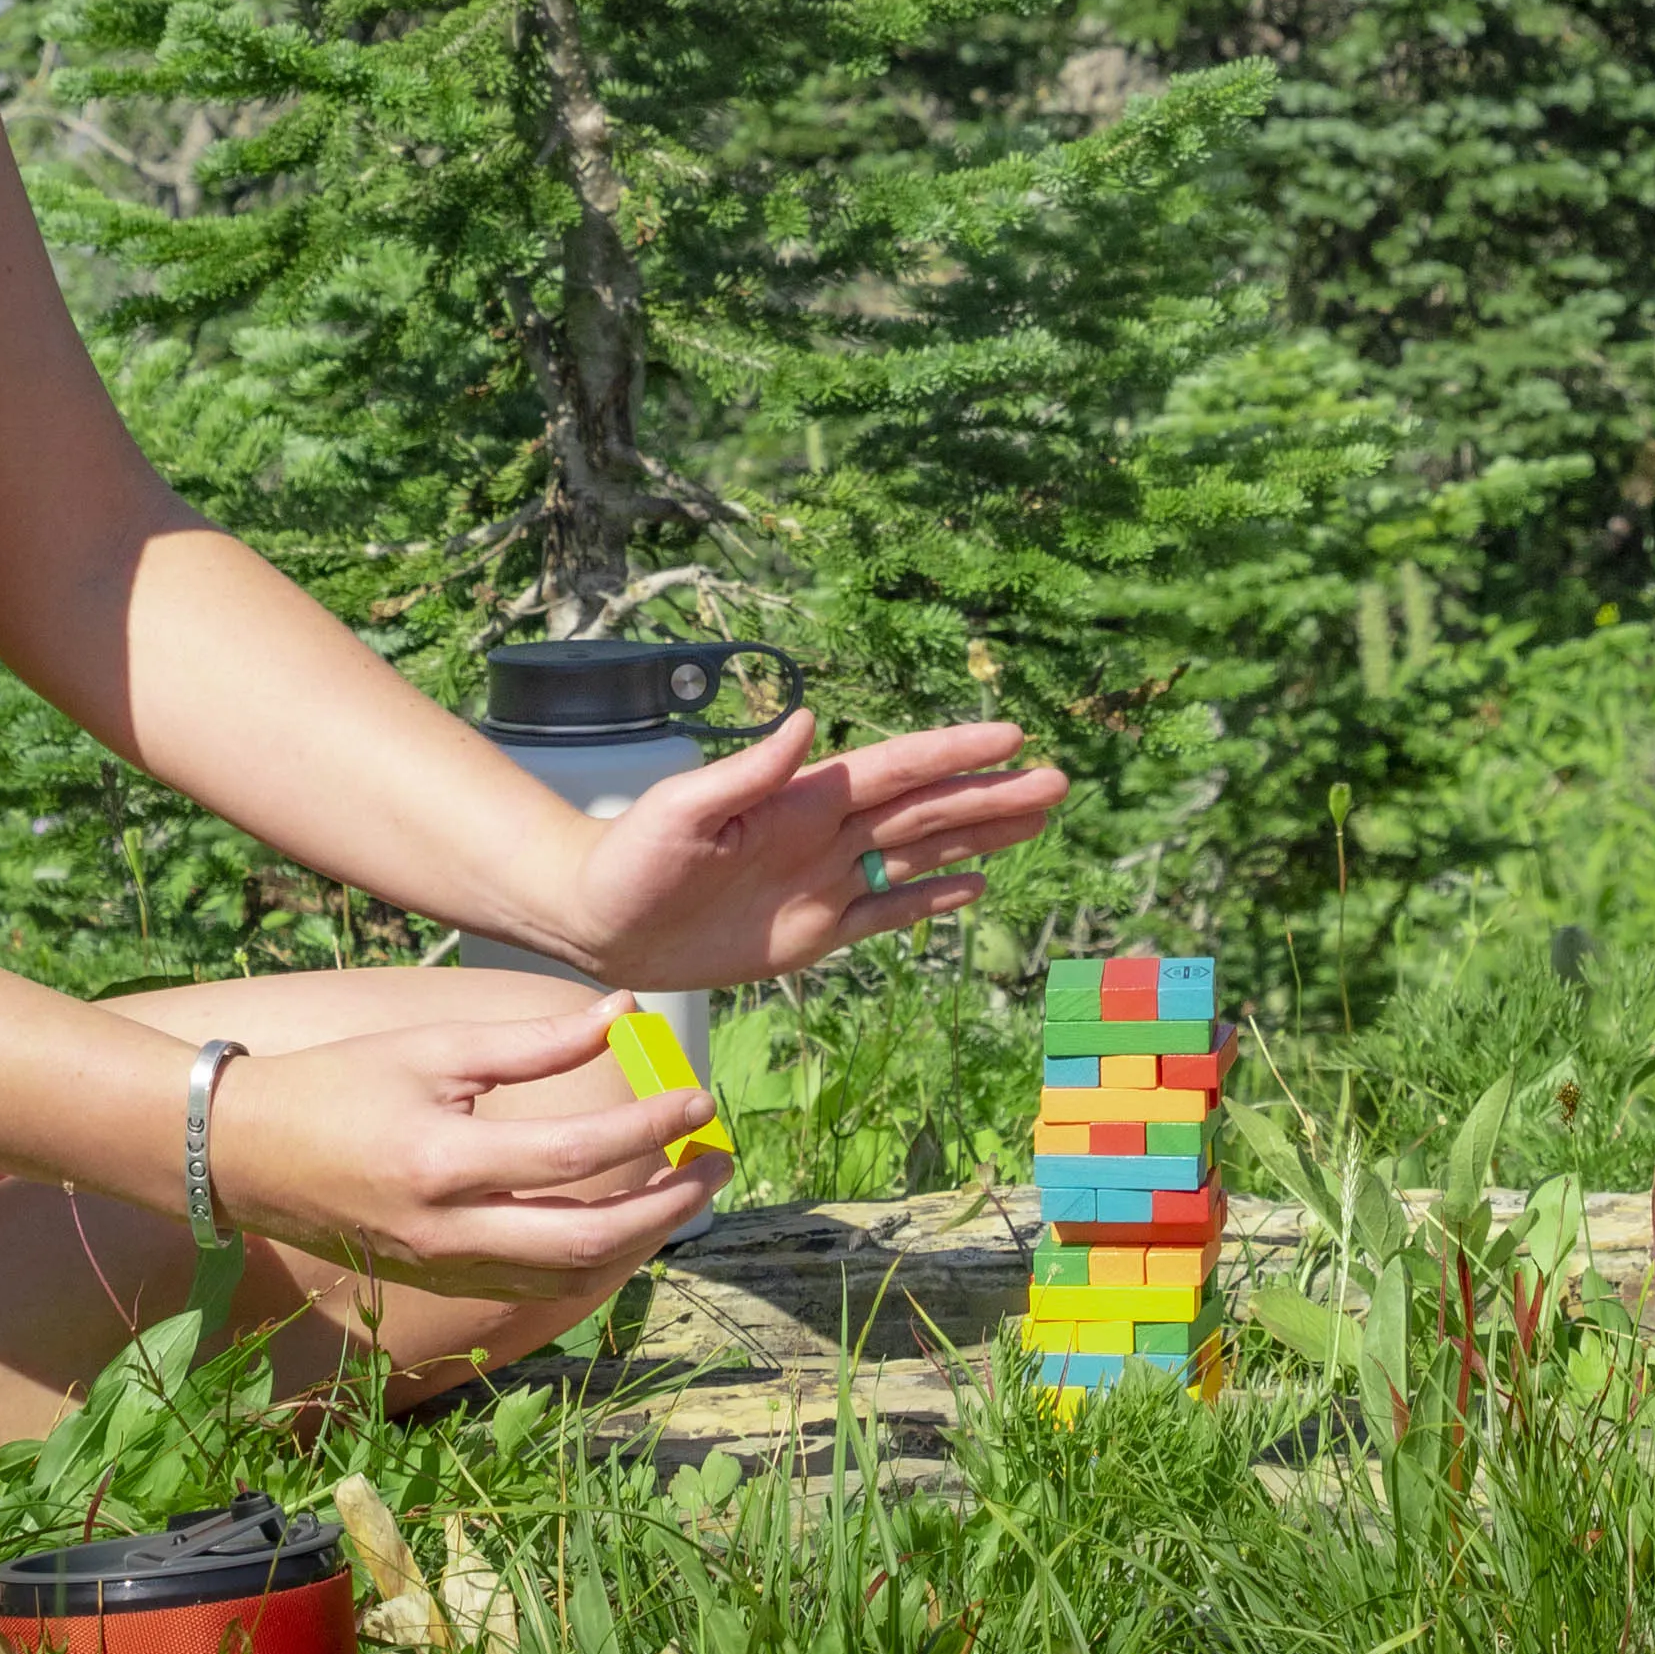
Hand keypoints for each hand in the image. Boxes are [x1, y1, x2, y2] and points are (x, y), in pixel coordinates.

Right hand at [212, 989, 723, 1299]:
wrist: (241, 1154)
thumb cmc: (338, 1086)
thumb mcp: (434, 1049)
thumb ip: (534, 1042)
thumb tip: (623, 1012)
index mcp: (445, 1164)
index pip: (576, 1157)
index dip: (649, 1129)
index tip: (700, 1102)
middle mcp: (448, 1232)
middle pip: (588, 1242)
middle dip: (668, 1207)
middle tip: (717, 1162)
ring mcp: (442, 1269)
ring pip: (568, 1278)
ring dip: (640, 1241)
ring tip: (684, 1189)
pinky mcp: (438, 1283)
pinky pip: (534, 1285)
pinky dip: (591, 1260)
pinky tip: (624, 1221)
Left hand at [567, 709, 1065, 990]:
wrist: (597, 921)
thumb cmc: (628, 858)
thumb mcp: (682, 812)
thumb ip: (747, 770)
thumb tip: (807, 721)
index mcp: (801, 801)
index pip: (895, 772)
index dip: (954, 755)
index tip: (1011, 736)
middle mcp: (824, 835)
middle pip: (926, 810)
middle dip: (991, 795)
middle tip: (1058, 779)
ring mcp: (824, 883)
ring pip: (921, 854)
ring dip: (979, 837)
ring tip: (1038, 817)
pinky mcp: (813, 932)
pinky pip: (886, 912)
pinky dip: (933, 898)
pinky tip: (977, 885)